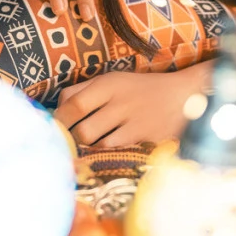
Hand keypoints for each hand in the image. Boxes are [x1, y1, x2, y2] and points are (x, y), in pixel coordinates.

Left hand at [55, 65, 210, 149]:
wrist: (183, 97)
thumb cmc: (139, 90)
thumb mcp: (111, 81)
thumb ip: (81, 91)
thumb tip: (54, 109)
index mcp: (109, 84)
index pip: (73, 103)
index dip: (58, 119)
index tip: (52, 128)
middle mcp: (120, 102)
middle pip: (83, 130)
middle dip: (71, 140)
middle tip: (67, 144)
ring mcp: (134, 123)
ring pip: (98, 145)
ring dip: (87, 150)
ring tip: (83, 150)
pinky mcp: (146, 139)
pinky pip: (116, 152)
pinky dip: (105, 155)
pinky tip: (102, 154)